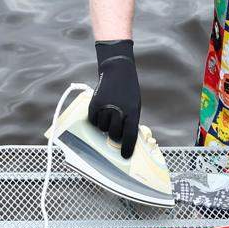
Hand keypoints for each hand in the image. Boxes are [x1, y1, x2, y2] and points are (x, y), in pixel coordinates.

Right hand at [88, 39, 141, 158]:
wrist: (117, 71)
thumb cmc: (128, 90)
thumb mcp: (135, 105)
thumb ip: (130, 121)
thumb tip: (124, 138)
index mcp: (132, 112)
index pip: (130, 136)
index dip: (127, 148)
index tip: (125, 157)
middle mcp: (118, 111)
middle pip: (114, 134)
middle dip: (114, 136)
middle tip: (115, 131)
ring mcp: (105, 108)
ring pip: (102, 128)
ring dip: (104, 127)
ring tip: (108, 117)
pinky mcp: (94, 105)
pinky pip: (93, 121)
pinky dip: (95, 121)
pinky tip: (100, 114)